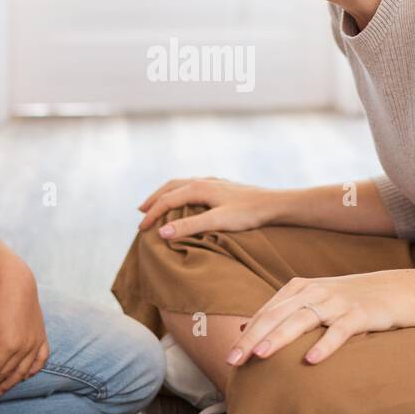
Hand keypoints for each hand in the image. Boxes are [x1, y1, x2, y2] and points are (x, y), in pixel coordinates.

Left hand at [0, 264, 48, 396]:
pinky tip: (24, 376)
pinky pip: (41, 360)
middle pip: (8, 373)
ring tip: (1, 390)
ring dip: (12, 382)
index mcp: (10, 346)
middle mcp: (26, 347)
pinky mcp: (42, 338)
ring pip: (24, 371)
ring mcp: (36, 344)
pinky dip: (33, 371)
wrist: (18, 285)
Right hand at [137, 176, 279, 238]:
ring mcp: (213, 182)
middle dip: (154, 199)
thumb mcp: (218, 222)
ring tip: (157, 203)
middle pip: (171, 187)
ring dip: (166, 193)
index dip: (152, 214)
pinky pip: (193, 186)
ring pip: (182, 184)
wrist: (273, 204)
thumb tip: (162, 232)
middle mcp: (203, 181)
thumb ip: (190, 226)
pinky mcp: (222, 187)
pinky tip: (186, 198)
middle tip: (140, 211)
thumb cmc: (247, 213)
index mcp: (198, 188)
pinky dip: (181, 192)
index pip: (167, 200)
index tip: (142, 229)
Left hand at [227, 272, 414, 365]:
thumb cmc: (345, 300)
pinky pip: (339, 331)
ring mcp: (336, 302)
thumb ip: (279, 312)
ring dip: (279, 337)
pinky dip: (325, 345)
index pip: (266, 313)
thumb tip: (245, 329)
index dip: (246, 334)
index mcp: (298, 288)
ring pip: (302, 320)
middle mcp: (313, 292)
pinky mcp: (359, 314)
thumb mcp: (310, 300)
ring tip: (260, 354)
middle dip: (252, 338)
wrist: (392, 291)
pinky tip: (311, 360)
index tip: (228, 357)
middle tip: (233, 360)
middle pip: (276, 316)